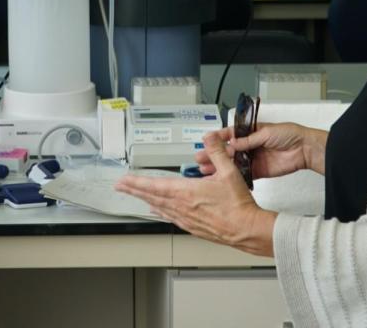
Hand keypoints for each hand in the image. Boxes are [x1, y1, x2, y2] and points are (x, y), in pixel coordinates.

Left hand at [115, 131, 277, 256]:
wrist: (246, 229)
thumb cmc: (238, 205)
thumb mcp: (229, 172)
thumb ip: (216, 152)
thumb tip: (209, 137)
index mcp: (187, 192)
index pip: (155, 185)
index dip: (137, 182)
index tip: (124, 180)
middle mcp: (182, 206)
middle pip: (151, 197)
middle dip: (134, 190)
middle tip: (121, 187)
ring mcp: (185, 218)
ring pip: (159, 207)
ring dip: (144, 200)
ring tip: (135, 196)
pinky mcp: (192, 227)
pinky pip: (169, 218)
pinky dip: (159, 212)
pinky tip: (156, 211)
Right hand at [195, 123, 326, 178]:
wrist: (305, 149)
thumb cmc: (290, 135)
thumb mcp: (266, 132)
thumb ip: (249, 139)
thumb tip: (233, 143)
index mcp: (251, 132)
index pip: (231, 134)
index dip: (219, 138)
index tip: (207, 140)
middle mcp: (250, 146)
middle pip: (229, 150)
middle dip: (215, 154)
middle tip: (201, 157)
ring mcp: (254, 159)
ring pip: (233, 163)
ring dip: (220, 166)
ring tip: (206, 169)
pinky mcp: (259, 171)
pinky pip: (243, 174)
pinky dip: (233, 176)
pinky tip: (221, 178)